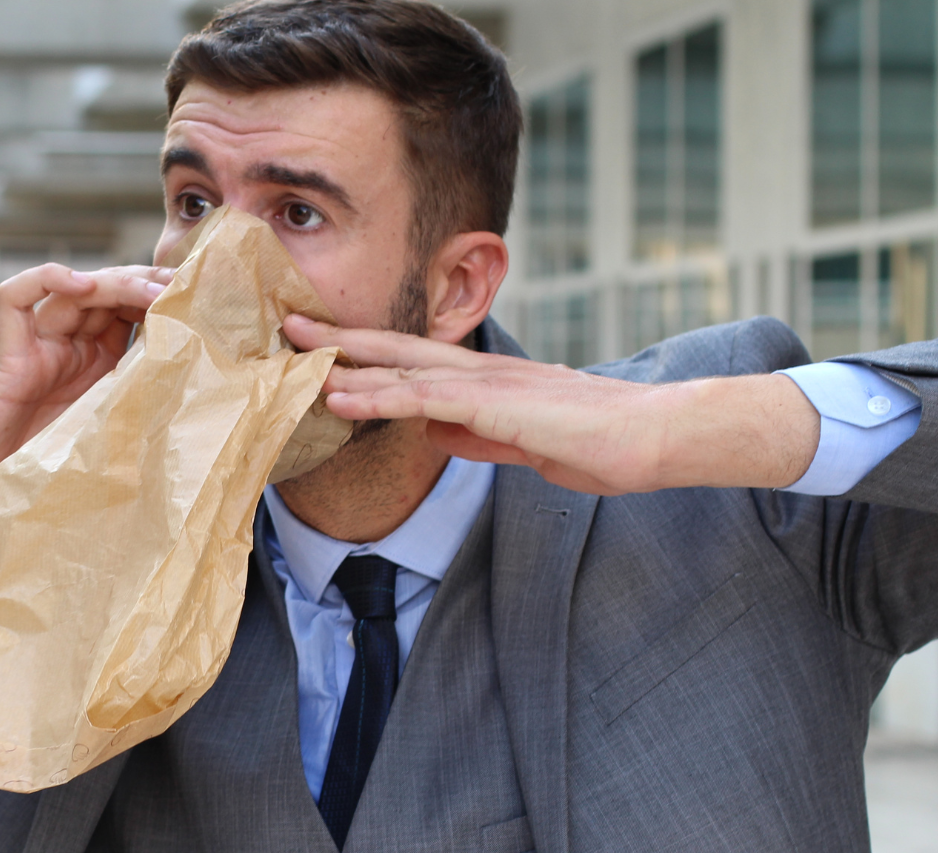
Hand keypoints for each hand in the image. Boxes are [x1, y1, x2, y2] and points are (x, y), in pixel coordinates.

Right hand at [0, 264, 171, 542]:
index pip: (132, 312)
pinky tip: (79, 282)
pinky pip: (15, 297)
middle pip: (109, 293)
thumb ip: (138, 411)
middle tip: (183, 286)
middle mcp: (68, 349)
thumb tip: (198, 397)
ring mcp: (37, 346)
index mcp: (96, 366)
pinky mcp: (7, 353)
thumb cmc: (39, 476)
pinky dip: (44, 279)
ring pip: (74, 289)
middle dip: (146, 283)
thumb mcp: (108, 440)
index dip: (163, 300)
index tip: (200, 301)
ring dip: (115, 281)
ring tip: (150, 289)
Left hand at [283, 315, 819, 495]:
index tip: (311, 346)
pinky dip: (376, 395)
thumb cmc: (600, 444)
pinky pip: (423, 399)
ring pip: (398, 367)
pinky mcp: (495, 404)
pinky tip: (340, 395)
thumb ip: (475, 436)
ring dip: (342, 358)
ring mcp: (485, 384)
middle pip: (390, 347)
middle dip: (335, 336)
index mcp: (483, 381)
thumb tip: (431, 432)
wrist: (655, 437)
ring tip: (291, 349)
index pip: (407, 360)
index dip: (358, 352)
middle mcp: (477, 372)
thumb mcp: (521, 445)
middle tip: (282, 322)